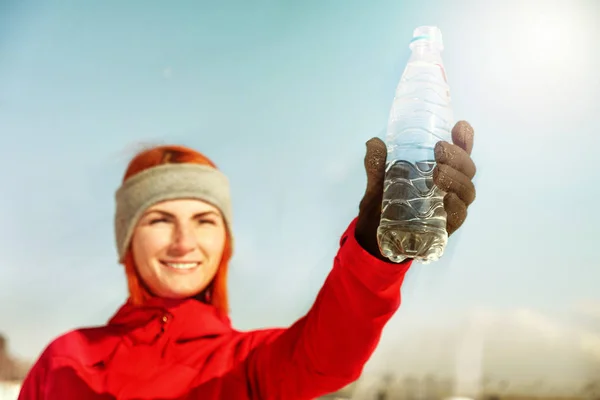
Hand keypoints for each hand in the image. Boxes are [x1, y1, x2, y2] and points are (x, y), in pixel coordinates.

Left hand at [355, 121, 475, 260]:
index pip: (459, 152)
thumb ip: (376, 164)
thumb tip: (374, 143)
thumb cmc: (384, 205)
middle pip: (468, 168)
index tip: (458, 126)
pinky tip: (446, 199)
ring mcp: (450, 207)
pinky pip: (460, 215)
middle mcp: (450, 187)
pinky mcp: (446, 227)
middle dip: (458, 156)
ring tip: (438, 173)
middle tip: (439, 150)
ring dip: (457, 178)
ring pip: (467, 190)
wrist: (375, 238)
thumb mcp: (377, 183)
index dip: (464, 138)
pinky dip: (456, 205)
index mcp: (439, 170)